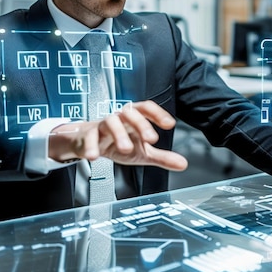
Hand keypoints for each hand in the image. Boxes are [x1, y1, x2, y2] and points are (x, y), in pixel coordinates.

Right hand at [48, 100, 187, 170]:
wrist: (88, 142)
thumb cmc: (117, 142)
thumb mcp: (142, 151)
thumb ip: (161, 156)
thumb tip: (183, 163)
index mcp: (134, 118)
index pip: (146, 108)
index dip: (158, 114)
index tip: (170, 124)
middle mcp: (119, 118)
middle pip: (130, 112)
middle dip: (142, 124)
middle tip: (152, 140)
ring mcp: (103, 125)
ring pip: (111, 121)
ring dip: (119, 134)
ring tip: (126, 149)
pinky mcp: (89, 136)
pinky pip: (90, 138)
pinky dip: (91, 146)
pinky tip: (95, 157)